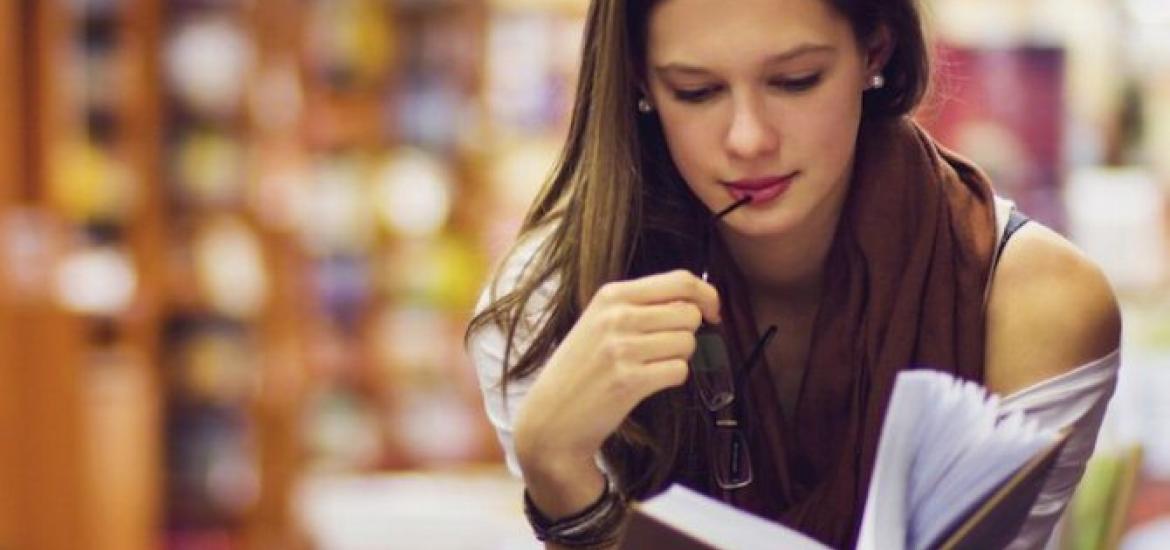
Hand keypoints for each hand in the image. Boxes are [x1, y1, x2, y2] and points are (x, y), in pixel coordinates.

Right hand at [513, 269, 720, 504]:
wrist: (551, 417)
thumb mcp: (600, 321)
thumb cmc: (581, 369)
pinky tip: (647, 383)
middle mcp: (616, 316)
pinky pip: (679, 371)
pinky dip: (672, 379)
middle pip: (689, 313)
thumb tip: (697, 301)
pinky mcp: (629, 380)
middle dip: (688, 332)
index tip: (712, 313)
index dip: (707, 296)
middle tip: (665, 349)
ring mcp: (621, 348)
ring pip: (687, 342)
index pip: (680, 280)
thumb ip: (641, 306)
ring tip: (650, 367)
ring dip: (678, 358)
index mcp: (612, 294)